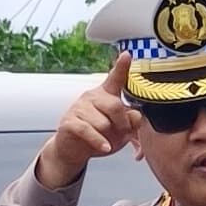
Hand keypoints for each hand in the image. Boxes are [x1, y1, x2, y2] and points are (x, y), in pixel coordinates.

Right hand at [33, 54, 137, 190]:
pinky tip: (104, 147)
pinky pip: (89, 131)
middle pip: (115, 105)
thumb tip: (136, 116)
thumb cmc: (99, 135)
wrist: (73, 150)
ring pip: (102, 123)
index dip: (121, 67)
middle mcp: (92, 97)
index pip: (115, 78)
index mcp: (106, 95)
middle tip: (122, 132)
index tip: (126, 55)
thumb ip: (131, 122)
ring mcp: (79, 108)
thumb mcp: (120, 130)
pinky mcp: (69, 122)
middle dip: (122, 123)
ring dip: (109, 137)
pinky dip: (99, 141)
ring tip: (106, 140)